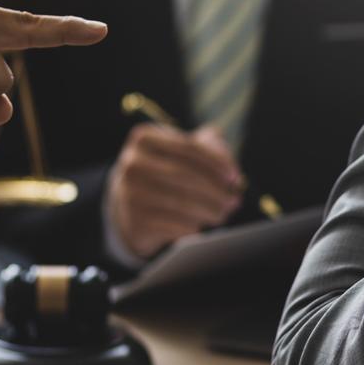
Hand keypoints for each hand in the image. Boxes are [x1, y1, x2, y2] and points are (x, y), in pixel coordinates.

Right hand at [107, 124, 242, 259]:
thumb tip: (226, 154)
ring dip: (210, 210)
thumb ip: (206, 144)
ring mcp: (130, 193)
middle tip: (234, 200)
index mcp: (144, 138)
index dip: (217, 162)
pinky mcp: (135, 221)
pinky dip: (192, 226)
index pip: (189, 148)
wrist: (128, 205)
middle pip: (187, 176)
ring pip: (182, 203)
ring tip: (223, 213)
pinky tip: (200, 225)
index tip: (235, 176)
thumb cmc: (163, 173)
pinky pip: (173, 224)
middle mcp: (132, 163)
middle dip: (216, 190)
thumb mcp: (178, 151)